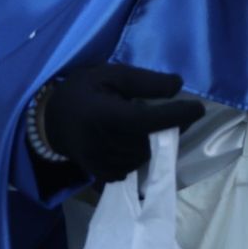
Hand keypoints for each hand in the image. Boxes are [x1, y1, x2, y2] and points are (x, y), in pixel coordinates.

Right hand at [41, 63, 205, 181]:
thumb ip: (145, 81)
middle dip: (169, 128)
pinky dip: (140, 156)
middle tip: (177, 113)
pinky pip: (131, 170)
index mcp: (104, 116)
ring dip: (155, 143)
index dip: (176, 116)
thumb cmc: (83, 90)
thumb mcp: (111, 74)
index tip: (198, 108)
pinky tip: (137, 141)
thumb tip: (178, 86)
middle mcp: (101, 144)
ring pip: (143, 157)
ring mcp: (99, 163)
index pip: (147, 121)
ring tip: (152, 125)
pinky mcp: (99, 174)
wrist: (49, 119)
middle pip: (148, 141)